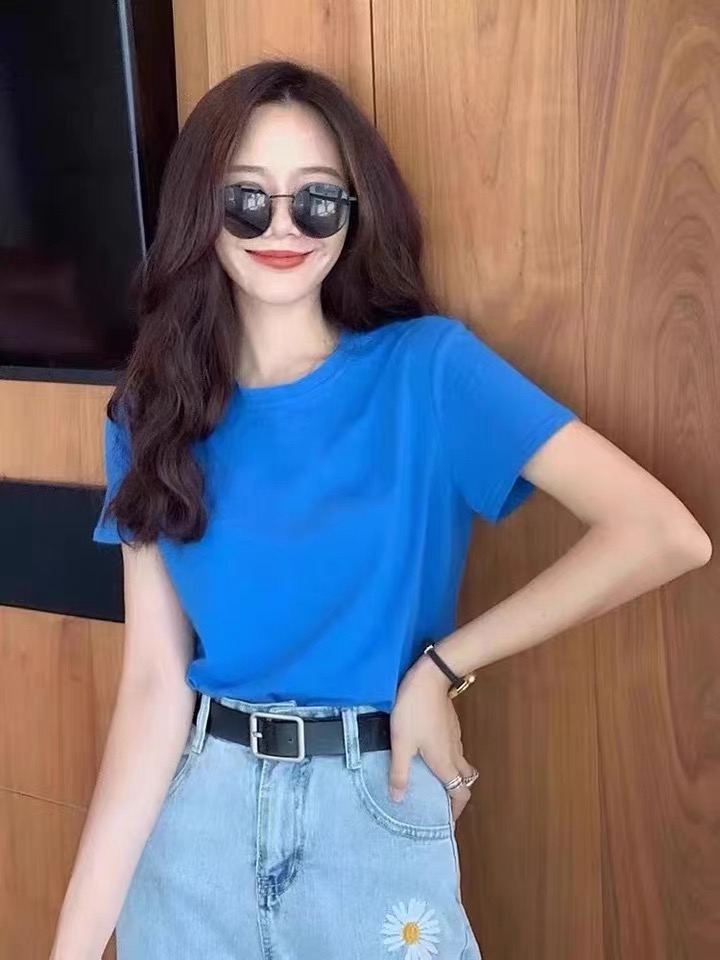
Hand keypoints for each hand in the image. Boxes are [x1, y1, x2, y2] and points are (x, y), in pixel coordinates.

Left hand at [388, 654, 476, 822]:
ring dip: (453, 775)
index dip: (457, 810)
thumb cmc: (414, 712)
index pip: (461, 793)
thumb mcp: (401, 743)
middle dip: (458, 793)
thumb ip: (399, 772)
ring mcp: (455, 737)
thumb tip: (398, 799)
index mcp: (444, 763)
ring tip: (434, 779)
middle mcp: (455, 753)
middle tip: (441, 800)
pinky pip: (455, 749)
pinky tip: (430, 752)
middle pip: (466, 780)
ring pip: (461, 763)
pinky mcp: (452, 725)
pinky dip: (449, 758)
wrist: (430, 678)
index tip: (447, 819)